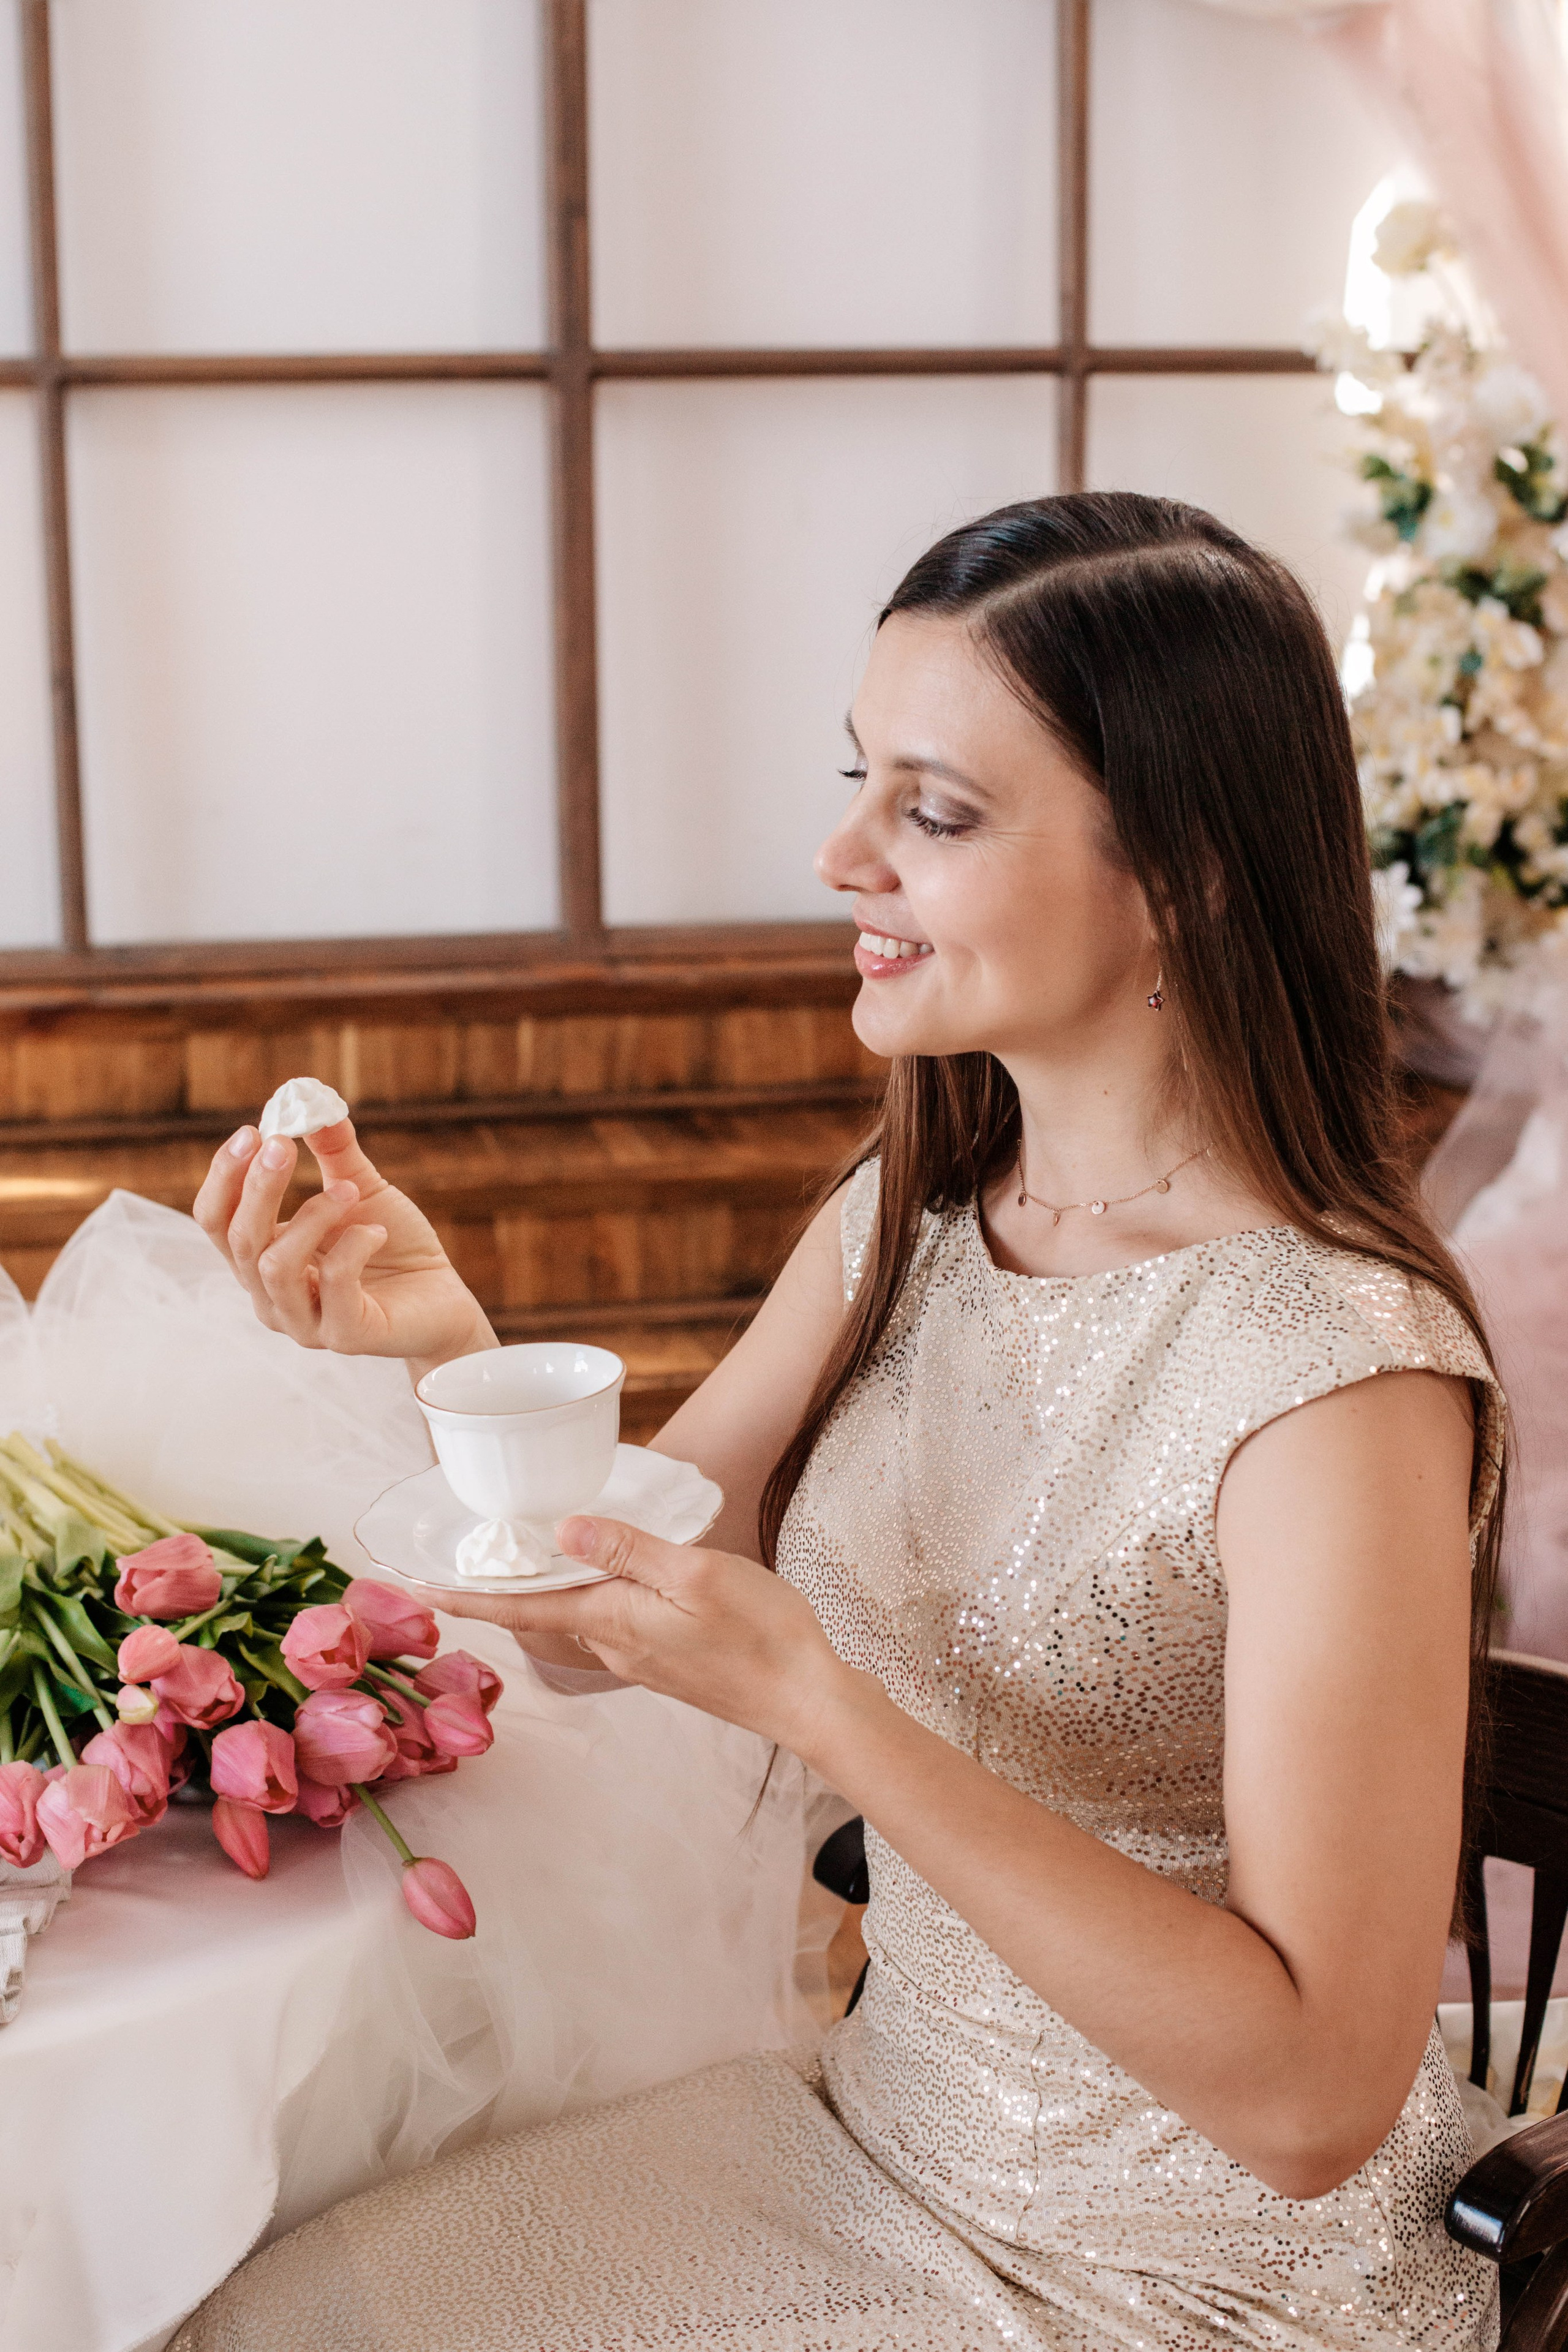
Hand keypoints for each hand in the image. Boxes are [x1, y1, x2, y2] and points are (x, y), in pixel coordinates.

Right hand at [193, 1119, 496, 1374]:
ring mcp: (304, 1322)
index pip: (216, 1220)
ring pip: (275, 1266)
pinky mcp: (346, 1336)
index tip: (253, 1130)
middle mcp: (271, 1296)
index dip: (225, 1175)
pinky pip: (334, 1284)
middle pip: (239, 1239)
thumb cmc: (395, 1248)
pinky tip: (377, 1231)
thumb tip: (309, 1098)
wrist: (445, 1302)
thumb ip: (333, 1152)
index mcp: (262, 1259)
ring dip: (310, 1216)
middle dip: (258, 1187)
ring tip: (349, 1191)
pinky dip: (354, 1246)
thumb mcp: (361, 1189)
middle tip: (283, 1145)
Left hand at [417, 1517, 866, 1759]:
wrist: (808, 1700)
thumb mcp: (697, 1574)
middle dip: (498, 1585)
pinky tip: (601, 1571)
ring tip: (521, 1553)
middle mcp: (614, 1646)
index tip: (415, 1584)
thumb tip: (563, 1530)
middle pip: (539, 1611)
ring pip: (573, 1616)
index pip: (520, 1605)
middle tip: (461, 1552)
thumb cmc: (762, 1635)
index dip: (466, 1593)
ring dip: (541, 1589)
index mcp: (612, 1621)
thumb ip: (629, 1551)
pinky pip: (607, 1622)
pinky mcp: (664, 1659)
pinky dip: (585, 1594)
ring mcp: (639, 1657)